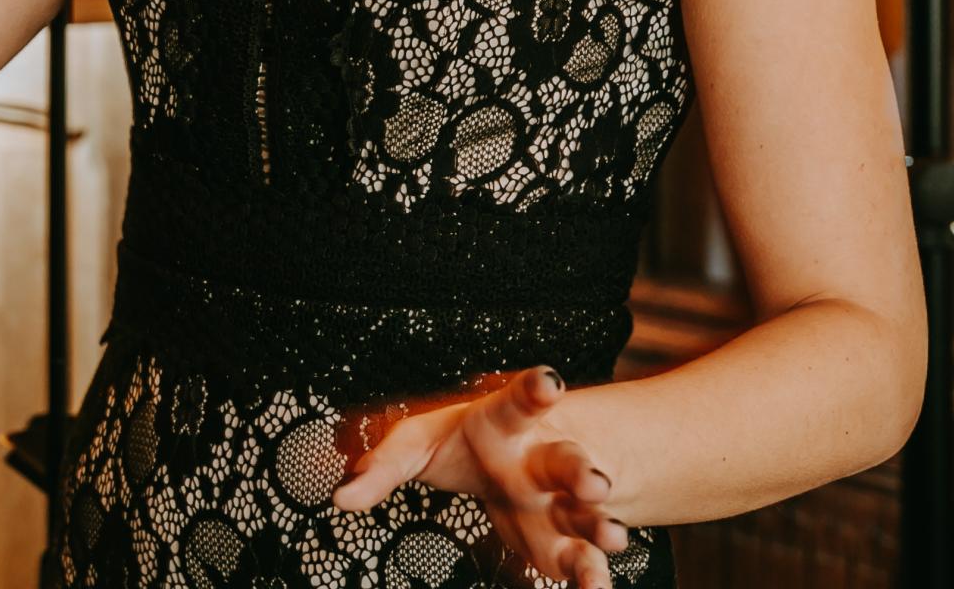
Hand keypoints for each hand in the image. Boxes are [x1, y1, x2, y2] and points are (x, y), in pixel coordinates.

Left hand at [334, 366, 630, 588]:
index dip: (537, 390)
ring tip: (612, 539)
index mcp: (508, 422)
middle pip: (567, 460)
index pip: (523, 399)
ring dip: (598, 524)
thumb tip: (341, 498)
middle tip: (593, 484)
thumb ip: (382, 467)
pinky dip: (589, 576)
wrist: (502, 468)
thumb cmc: (460, 447)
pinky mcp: (562, 541)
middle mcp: (542, 459)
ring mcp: (559, 502)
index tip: (550, 384)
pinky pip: (580, 558)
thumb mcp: (416, 445)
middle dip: (581, 471)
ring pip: (585, 511)